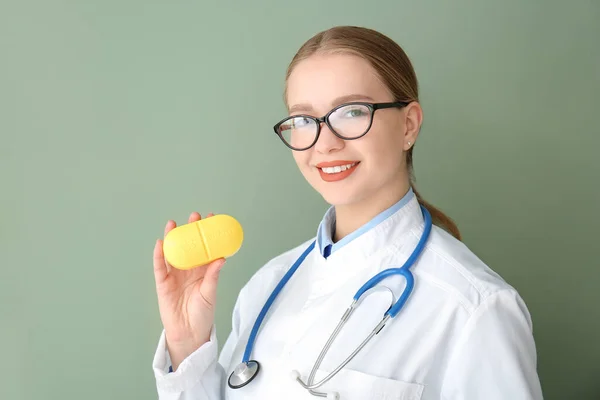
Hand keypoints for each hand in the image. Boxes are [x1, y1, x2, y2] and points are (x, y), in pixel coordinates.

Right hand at [153, 212, 225, 370]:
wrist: (189, 333)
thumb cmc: (202, 314)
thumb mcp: (210, 293)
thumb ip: (213, 276)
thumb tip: (221, 258)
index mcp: (203, 271)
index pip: (205, 248)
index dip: (208, 235)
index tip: (212, 219)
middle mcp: (188, 270)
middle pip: (189, 246)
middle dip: (190, 231)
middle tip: (194, 216)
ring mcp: (174, 276)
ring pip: (173, 253)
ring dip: (173, 238)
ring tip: (173, 224)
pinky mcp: (163, 283)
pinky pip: (160, 267)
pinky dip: (159, 255)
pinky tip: (160, 244)